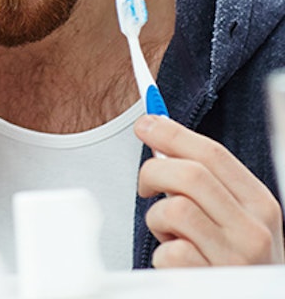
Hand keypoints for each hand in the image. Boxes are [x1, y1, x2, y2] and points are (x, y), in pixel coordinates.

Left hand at [135, 114, 284, 266]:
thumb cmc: (232, 257)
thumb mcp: (233, 216)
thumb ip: (204, 180)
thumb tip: (159, 132)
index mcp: (260, 205)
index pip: (213, 153)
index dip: (173, 133)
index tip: (145, 124)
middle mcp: (254, 231)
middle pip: (191, 174)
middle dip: (154, 171)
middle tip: (145, 185)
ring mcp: (235, 260)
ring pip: (175, 209)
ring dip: (157, 218)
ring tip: (168, 233)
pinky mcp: (212, 285)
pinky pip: (170, 251)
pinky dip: (161, 254)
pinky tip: (175, 261)